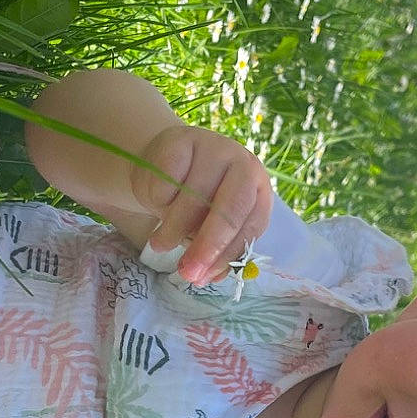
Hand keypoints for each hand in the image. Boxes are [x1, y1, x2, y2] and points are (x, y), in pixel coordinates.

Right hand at [130, 123, 273, 285]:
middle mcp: (243, 165)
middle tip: (187, 272)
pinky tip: (157, 201)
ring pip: (193, 198)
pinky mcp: (183, 139)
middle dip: (207, 246)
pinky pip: (168, 180)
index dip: (227, 255)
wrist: (164, 164)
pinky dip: (158, 201)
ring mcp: (214, 148)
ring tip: (160, 244)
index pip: (249, 227)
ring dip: (173, 229)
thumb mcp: (208, 227)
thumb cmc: (194, 202)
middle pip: (230, 210)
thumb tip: (206, 278)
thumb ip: (212, 251)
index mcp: (258, 191)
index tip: (203, 278)